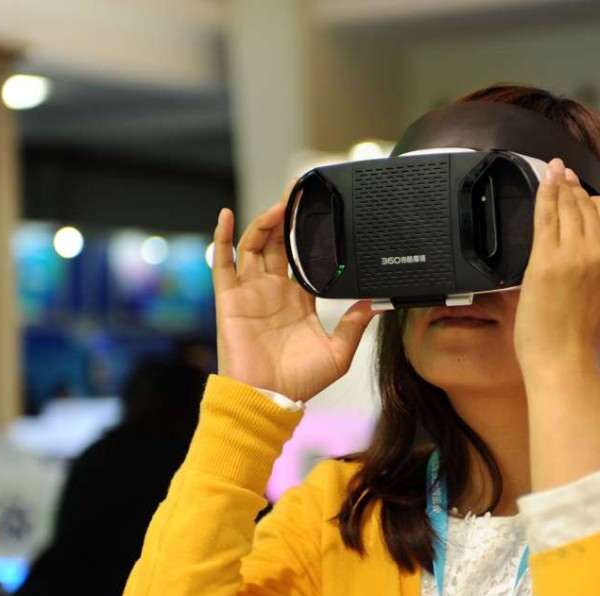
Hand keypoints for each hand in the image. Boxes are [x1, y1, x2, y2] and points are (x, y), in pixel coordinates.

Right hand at [212, 191, 379, 402]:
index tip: (323, 214)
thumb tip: (376, 303)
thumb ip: (354, 325)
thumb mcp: (339, 352)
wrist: (269, 399)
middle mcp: (274, 291)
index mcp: (299, 300)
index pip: (304, 258)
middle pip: (278, 243)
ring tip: (280, 204)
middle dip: (287, 217)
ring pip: (255, 245)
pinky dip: (223, 236)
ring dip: (265, 221)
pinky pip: (223, 261)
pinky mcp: (229, 297)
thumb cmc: (300, 383)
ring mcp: (250, 292)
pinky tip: (227, 214)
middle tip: (299, 192)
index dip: (310, 236)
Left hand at [514, 158, 599, 373]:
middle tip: (564, 175)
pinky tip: (543, 180)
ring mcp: (573, 254)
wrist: (565, 362)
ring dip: (559, 184)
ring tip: (553, 171)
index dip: (596, 198)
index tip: (585, 193)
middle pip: (588, 203)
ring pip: (568, 204)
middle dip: (574, 187)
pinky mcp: (546, 260)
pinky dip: (545, 193)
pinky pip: (546, 215)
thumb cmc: (584, 340)